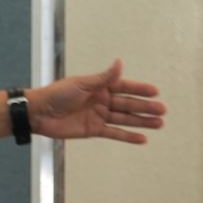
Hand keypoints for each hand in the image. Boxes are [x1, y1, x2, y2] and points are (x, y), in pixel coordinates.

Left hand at [31, 59, 165, 144]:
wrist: (39, 113)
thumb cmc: (57, 94)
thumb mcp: (82, 84)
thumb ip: (104, 78)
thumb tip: (120, 62)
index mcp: (99, 86)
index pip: (124, 87)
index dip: (140, 89)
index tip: (156, 92)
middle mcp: (102, 100)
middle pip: (128, 104)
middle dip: (145, 107)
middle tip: (163, 110)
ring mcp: (99, 116)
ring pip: (125, 119)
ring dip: (142, 122)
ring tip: (159, 124)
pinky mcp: (94, 130)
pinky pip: (114, 133)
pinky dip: (128, 136)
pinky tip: (142, 139)